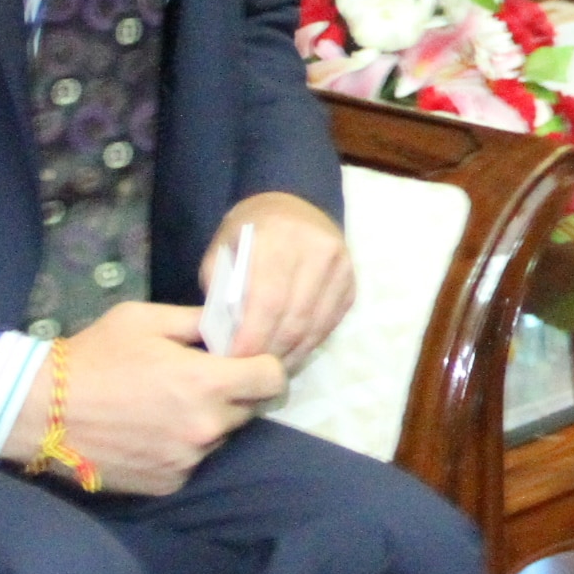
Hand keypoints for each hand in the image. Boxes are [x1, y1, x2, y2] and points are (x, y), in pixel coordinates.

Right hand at [0, 300, 285, 495]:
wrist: (38, 411)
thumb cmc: (92, 357)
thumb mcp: (145, 320)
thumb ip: (197, 322)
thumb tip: (232, 325)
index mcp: (207, 382)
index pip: (273, 379)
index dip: (264, 366)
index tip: (246, 362)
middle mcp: (205, 427)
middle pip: (249, 409)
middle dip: (234, 393)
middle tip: (198, 381)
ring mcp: (188, 459)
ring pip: (220, 436)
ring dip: (206, 422)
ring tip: (165, 407)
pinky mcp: (168, 482)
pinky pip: (192, 460)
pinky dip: (180, 447)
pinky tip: (149, 432)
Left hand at [209, 191, 352, 371]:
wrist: (294, 204)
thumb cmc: (251, 231)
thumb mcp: (224, 249)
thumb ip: (222, 289)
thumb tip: (227, 336)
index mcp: (277, 237)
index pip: (268, 300)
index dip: (253, 337)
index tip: (235, 361)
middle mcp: (315, 249)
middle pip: (295, 318)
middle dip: (271, 351)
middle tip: (251, 369)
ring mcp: (340, 264)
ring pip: (316, 326)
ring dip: (292, 353)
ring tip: (270, 367)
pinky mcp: (351, 280)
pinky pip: (330, 322)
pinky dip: (309, 343)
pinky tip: (290, 352)